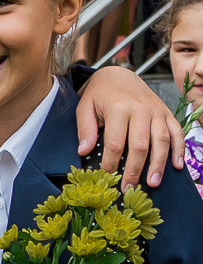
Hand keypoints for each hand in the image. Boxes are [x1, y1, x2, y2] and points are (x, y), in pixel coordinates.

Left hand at [76, 66, 184, 187]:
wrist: (118, 74)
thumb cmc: (99, 93)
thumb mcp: (85, 107)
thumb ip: (85, 129)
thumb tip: (84, 151)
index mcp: (118, 108)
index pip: (115, 143)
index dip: (111, 164)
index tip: (107, 178)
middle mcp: (140, 109)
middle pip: (140, 145)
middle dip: (135, 170)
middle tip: (129, 189)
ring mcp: (156, 111)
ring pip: (161, 141)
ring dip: (158, 165)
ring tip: (152, 183)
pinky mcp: (166, 112)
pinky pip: (177, 132)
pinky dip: (179, 149)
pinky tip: (177, 166)